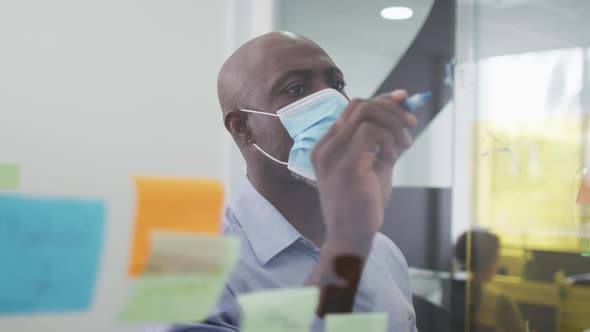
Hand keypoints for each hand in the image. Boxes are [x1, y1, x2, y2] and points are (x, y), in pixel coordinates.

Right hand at [311, 90, 416, 256]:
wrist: (351, 237)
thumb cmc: (362, 204)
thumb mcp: (373, 165)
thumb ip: (382, 140)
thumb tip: (401, 112)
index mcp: (327, 145)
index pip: (353, 108)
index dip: (382, 99)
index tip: (405, 99)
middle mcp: (325, 147)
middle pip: (359, 105)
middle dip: (391, 108)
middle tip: (411, 125)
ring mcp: (333, 155)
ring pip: (366, 114)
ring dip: (393, 123)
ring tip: (405, 144)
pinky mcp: (347, 166)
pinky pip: (371, 133)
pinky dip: (388, 138)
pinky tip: (393, 155)